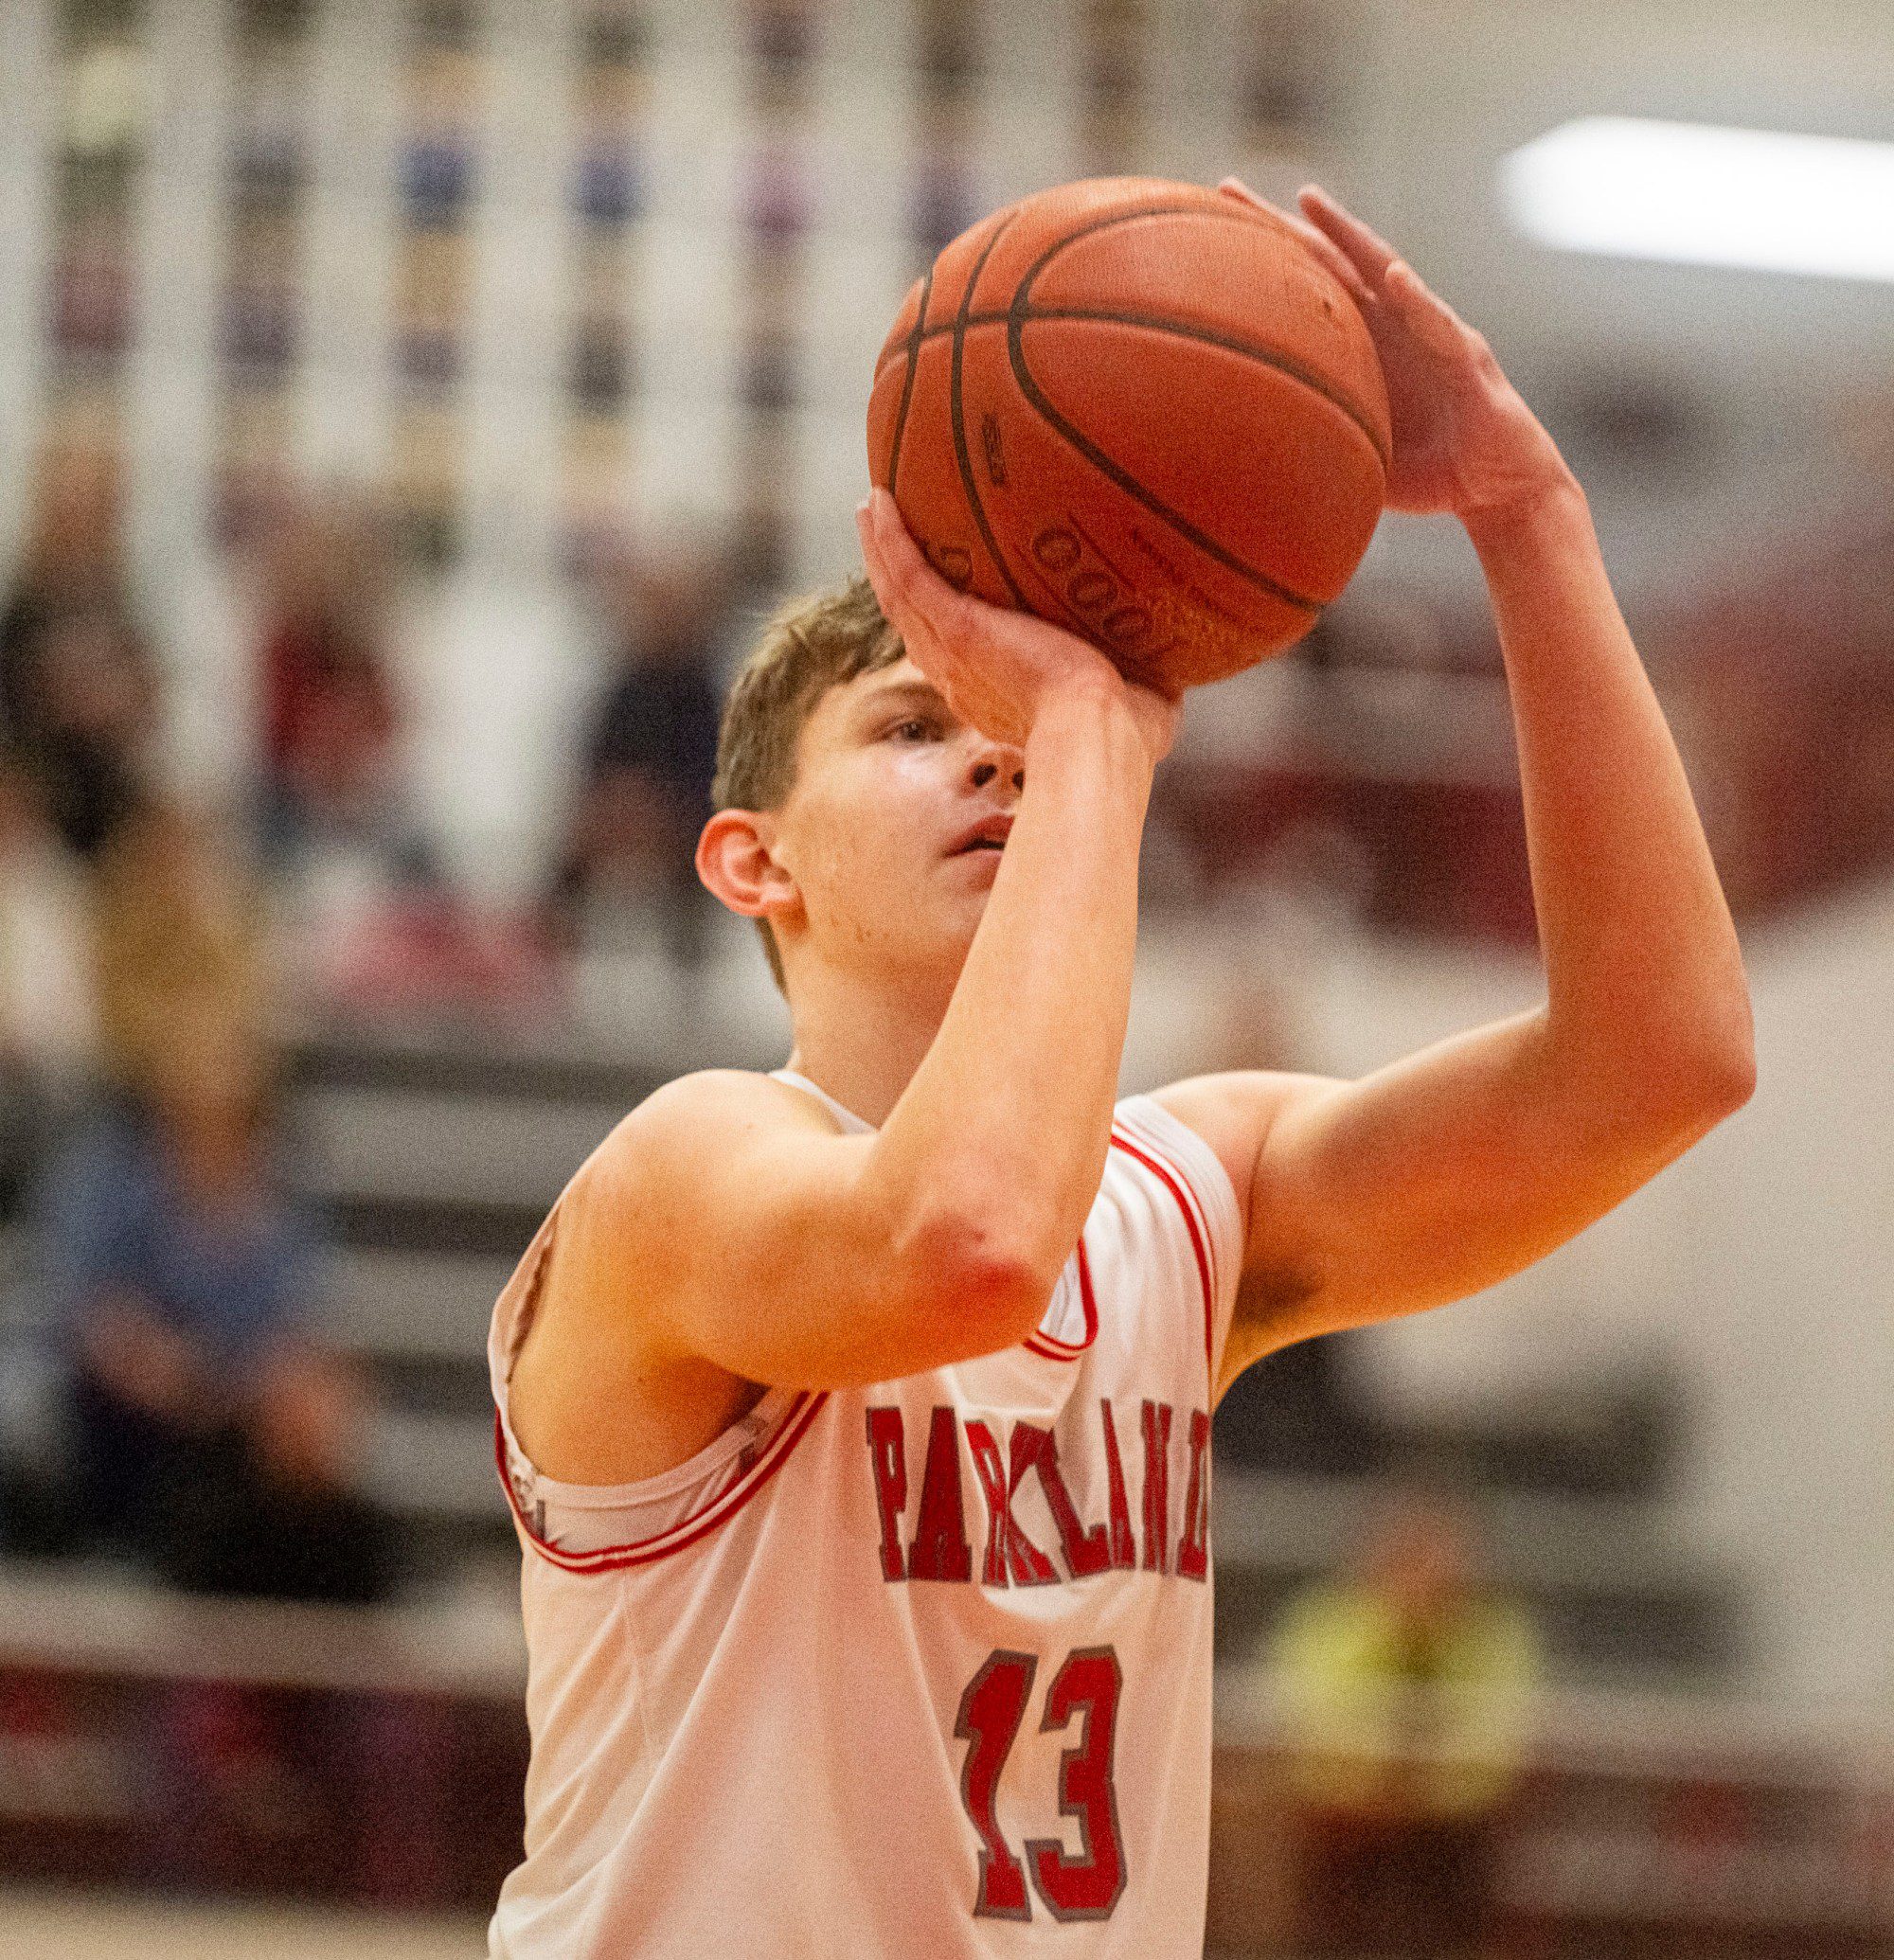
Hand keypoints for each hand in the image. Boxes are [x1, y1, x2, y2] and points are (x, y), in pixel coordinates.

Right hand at [855, 490, 1181, 767]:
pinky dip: (888, 539)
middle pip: (917, 622)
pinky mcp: (954, 629)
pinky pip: (907, 575)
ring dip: (881, 551)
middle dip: (901, 581)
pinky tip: (878, 499)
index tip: (954, 595)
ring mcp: (952, 656)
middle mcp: (963, 679)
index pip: (962, 658)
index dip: (950, 626)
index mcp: (999, 697)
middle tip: (889, 537)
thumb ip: (1149, 673)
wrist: (1100, 735)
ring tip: (871, 509)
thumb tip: (1184, 654)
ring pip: (901, 596)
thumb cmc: (1128, 735)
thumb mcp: (1141, 698)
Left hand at [1219, 178, 1576, 527]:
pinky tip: (1395, 278)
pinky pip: (1441, 326)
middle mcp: (1395, 325)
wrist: (1501, 490)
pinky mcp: (1469, 359)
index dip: (1265, 261)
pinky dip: (1419, 302)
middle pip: (1333, 262)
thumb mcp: (1360, 460)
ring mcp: (1431, 333)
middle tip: (1229, 188)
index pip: (1309, 291)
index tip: (1210, 228)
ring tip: (1310, 202)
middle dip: (1284, 225)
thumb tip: (1251, 481)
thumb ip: (1315, 454)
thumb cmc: (1432, 476)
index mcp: (1367, 345)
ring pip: (1387, 272)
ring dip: (1350, 236)